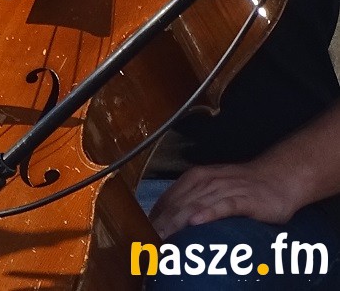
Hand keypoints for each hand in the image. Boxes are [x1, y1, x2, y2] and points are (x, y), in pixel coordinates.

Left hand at [149, 161, 299, 238]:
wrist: (277, 177)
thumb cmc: (242, 187)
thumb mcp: (214, 189)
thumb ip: (193, 201)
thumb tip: (171, 223)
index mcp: (195, 178)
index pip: (168, 199)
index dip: (155, 217)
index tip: (143, 235)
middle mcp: (206, 181)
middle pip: (178, 204)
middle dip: (162, 224)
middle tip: (148, 243)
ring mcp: (224, 188)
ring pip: (196, 205)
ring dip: (178, 221)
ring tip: (163, 236)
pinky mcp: (243, 199)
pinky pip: (223, 206)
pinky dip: (208, 213)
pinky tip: (196, 222)